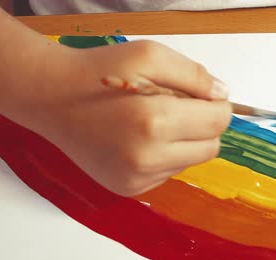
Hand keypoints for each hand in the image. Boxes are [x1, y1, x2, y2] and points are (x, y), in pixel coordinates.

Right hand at [25, 40, 231, 196]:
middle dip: (203, 126)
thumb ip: (194, 75)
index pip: (218, 122)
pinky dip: (163, 156)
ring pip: (189, 162)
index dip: (217, 105)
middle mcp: (147, 159)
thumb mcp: (149, 55)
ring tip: (149, 121)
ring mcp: (136, 179)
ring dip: (182, 142)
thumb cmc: (98, 73)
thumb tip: (223, 96)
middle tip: (176, 106)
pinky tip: (136, 139)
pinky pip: (167, 173)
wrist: (52, 99)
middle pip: (210, 148)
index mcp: (154, 122)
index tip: (203, 96)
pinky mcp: (128, 189)